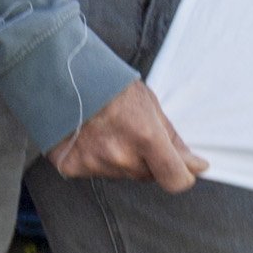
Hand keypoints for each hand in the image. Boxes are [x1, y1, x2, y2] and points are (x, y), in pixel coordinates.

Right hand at [46, 79, 207, 190]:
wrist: (57, 71)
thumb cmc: (106, 81)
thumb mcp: (147, 102)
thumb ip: (171, 137)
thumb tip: (195, 165)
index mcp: (145, 137)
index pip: (176, 180)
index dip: (182, 174)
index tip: (182, 166)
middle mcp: (121, 156)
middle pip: (147, 175)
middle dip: (146, 160)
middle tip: (130, 132)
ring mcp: (94, 163)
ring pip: (120, 174)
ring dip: (119, 159)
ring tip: (105, 130)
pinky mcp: (71, 165)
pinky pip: (93, 171)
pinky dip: (93, 158)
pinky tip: (86, 137)